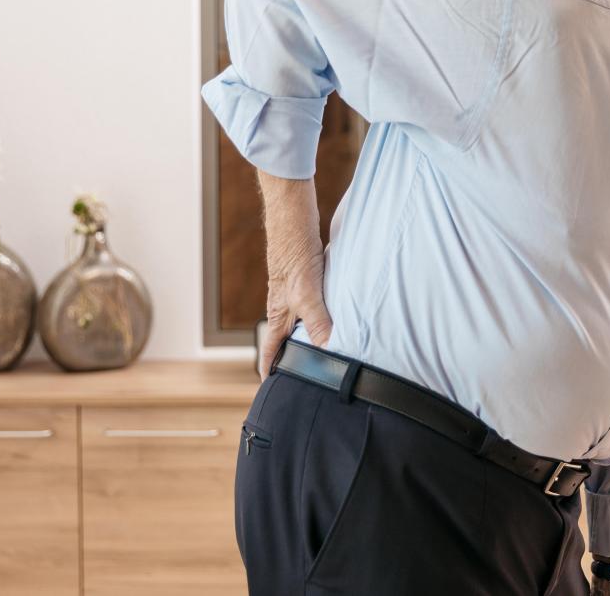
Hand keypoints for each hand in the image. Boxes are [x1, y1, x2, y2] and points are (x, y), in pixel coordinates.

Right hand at [259, 261, 330, 381]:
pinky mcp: (307, 281)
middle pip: (288, 341)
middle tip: (309, 376)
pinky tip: (338, 316)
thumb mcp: (307, 293)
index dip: (270, 371)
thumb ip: (317, 321)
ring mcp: (296, 295)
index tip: (270, 390)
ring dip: (313, 337)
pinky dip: (324, 316)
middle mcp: (285, 308)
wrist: (293, 220)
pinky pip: (316, 306)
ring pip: (303, 323)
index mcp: (278, 316)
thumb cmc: (293, 255)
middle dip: (295, 359)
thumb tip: (328, 349)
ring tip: (328, 350)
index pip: (270, 352)